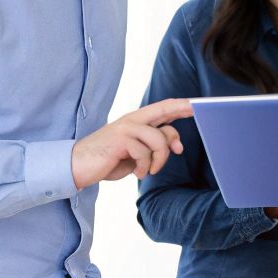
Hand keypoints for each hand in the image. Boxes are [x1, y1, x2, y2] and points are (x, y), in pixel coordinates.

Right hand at [72, 98, 191, 188]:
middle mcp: (133, 119)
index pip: (163, 109)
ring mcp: (126, 127)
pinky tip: (136, 173)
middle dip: (181, 113)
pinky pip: (145, 154)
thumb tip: (176, 144)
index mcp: (137, 121)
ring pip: (159, 140)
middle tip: (190, 130)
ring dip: (159, 160)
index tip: (198, 104)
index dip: (181, 105)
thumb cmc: (109, 160)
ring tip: (149, 170)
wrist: (79, 166)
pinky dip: (145, 168)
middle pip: (164, 110)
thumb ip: (154, 146)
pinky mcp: (121, 139)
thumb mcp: (137, 154)